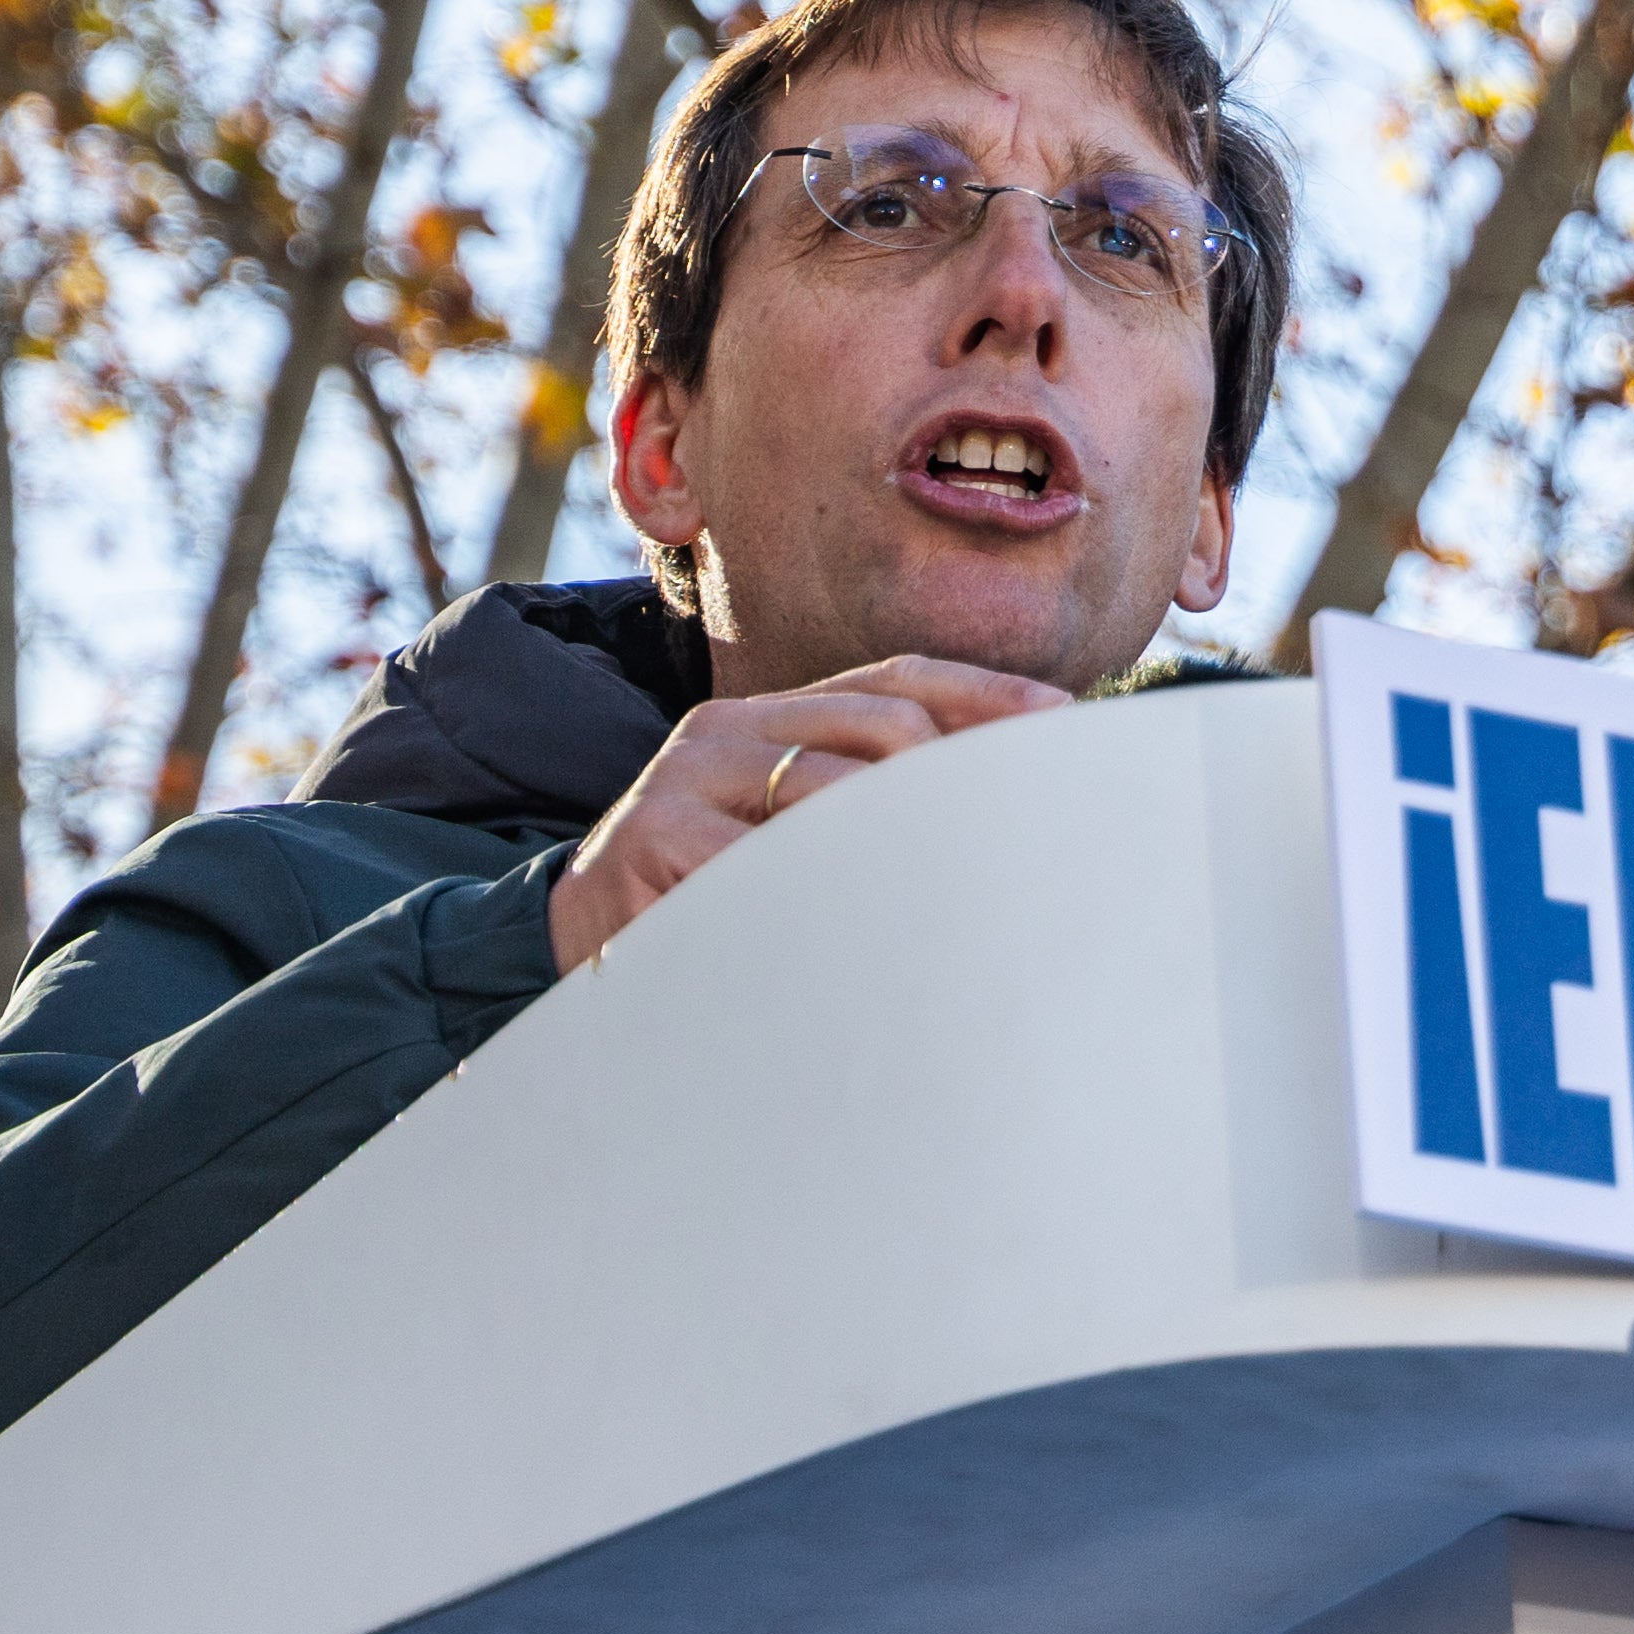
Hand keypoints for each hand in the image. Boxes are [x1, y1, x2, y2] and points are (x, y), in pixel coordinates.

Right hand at [547, 655, 1067, 964]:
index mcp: (760, 718)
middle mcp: (722, 731)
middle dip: (964, 779)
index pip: (895, 679)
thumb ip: (861, 808)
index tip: (1068, 724)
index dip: (987, 696)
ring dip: (911, 849)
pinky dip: (833, 899)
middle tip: (1024, 839)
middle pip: (885, 728)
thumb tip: (995, 810)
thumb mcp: (777, 838)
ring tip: (961, 902)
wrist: (564, 953)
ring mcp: (684, 782)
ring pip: (840, 793)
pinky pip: (776, 866)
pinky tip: (871, 938)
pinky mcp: (657, 843)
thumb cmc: (698, 904)